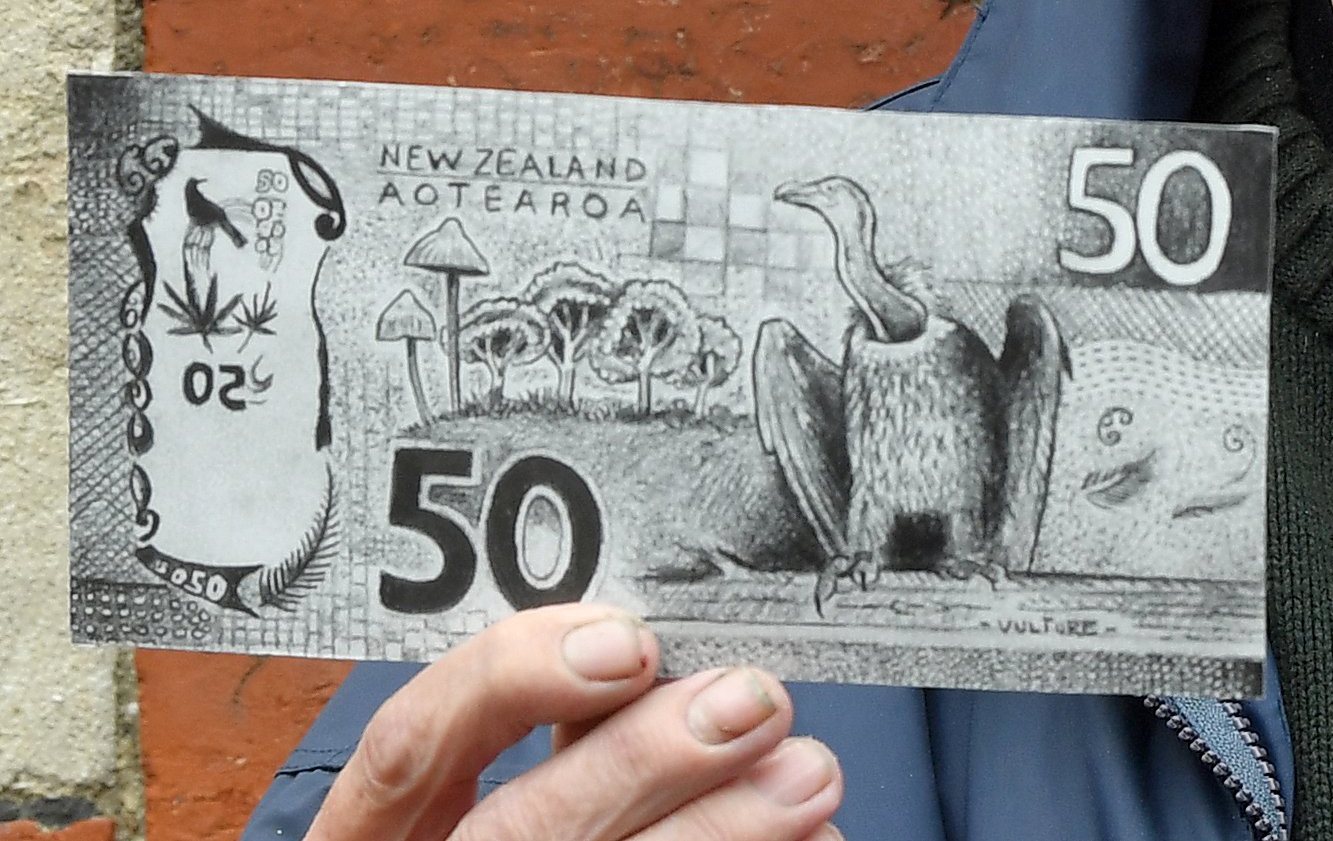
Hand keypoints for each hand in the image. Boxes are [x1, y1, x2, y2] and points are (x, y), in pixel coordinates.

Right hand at [311, 603, 844, 840]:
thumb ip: (587, 742)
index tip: (629, 644)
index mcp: (391, 833)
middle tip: (755, 703)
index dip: (509, 680)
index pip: (408, 745)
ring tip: (808, 776)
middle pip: (514, 830)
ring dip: (719, 828)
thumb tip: (703, 679)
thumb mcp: (545, 784)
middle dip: (642, 760)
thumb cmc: (569, 829)